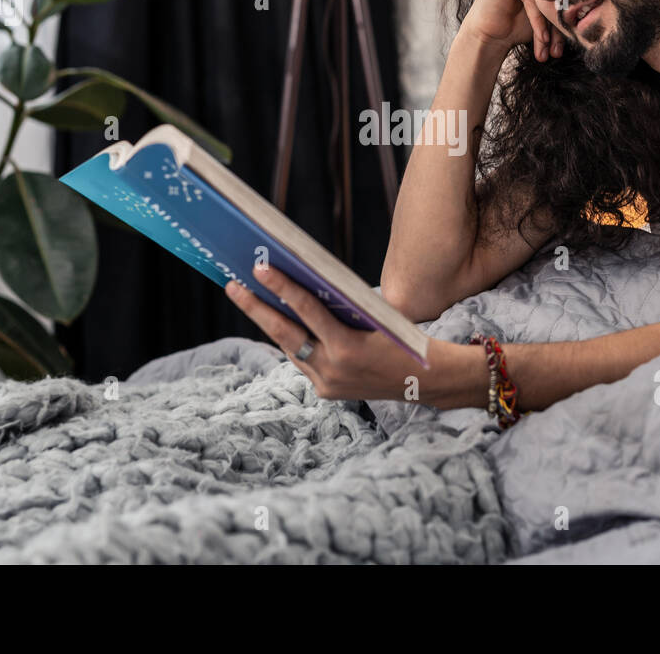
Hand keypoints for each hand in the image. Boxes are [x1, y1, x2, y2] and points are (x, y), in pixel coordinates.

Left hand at [224, 264, 418, 401]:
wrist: (426, 382)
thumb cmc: (405, 339)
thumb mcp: (378, 317)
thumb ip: (343, 307)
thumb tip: (306, 284)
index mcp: (348, 348)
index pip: (307, 311)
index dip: (281, 287)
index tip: (258, 268)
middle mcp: (332, 370)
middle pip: (284, 334)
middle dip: (255, 307)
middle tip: (233, 284)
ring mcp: (327, 384)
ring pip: (289, 348)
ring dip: (269, 323)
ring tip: (248, 298)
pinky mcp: (326, 392)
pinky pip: (302, 360)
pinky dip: (292, 340)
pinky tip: (278, 320)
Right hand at [460, 0, 563, 60]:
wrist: (486, 37)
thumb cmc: (514, 29)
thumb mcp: (545, 20)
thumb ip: (562, 11)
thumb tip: (590, 15)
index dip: (565, 22)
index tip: (567, 46)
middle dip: (558, 28)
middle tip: (558, 52)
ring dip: (549, 28)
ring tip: (550, 50)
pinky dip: (538, 21)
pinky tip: (542, 39)